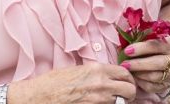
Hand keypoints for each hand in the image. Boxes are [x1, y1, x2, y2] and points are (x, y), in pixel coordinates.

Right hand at [14, 63, 135, 102]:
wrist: (38, 97)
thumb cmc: (53, 83)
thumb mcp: (77, 70)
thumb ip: (95, 72)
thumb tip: (107, 76)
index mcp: (97, 69)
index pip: (125, 73)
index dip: (128, 79)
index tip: (126, 83)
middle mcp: (102, 83)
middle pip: (130, 89)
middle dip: (130, 93)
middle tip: (125, 96)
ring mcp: (99, 99)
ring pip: (123, 102)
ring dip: (121, 102)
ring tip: (114, 102)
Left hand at [120, 38, 169, 94]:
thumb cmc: (157, 45)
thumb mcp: (153, 38)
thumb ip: (140, 39)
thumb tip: (121, 44)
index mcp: (169, 45)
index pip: (155, 46)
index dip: (140, 48)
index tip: (127, 51)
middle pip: (157, 63)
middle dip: (138, 64)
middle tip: (124, 64)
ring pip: (155, 77)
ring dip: (139, 75)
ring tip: (127, 71)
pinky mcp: (167, 84)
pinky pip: (153, 87)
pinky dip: (142, 84)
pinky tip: (134, 78)